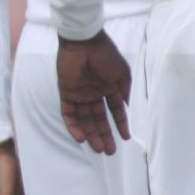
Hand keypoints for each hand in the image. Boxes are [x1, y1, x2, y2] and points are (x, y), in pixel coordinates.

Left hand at [56, 32, 131, 155]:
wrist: (85, 43)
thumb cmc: (106, 55)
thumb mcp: (122, 74)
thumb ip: (124, 91)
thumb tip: (128, 107)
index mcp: (109, 87)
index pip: (114, 110)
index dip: (120, 124)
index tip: (126, 137)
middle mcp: (94, 93)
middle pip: (99, 119)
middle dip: (105, 135)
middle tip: (110, 151)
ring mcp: (80, 94)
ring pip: (85, 119)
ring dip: (91, 134)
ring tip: (99, 149)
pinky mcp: (66, 94)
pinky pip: (69, 114)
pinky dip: (74, 126)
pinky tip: (81, 138)